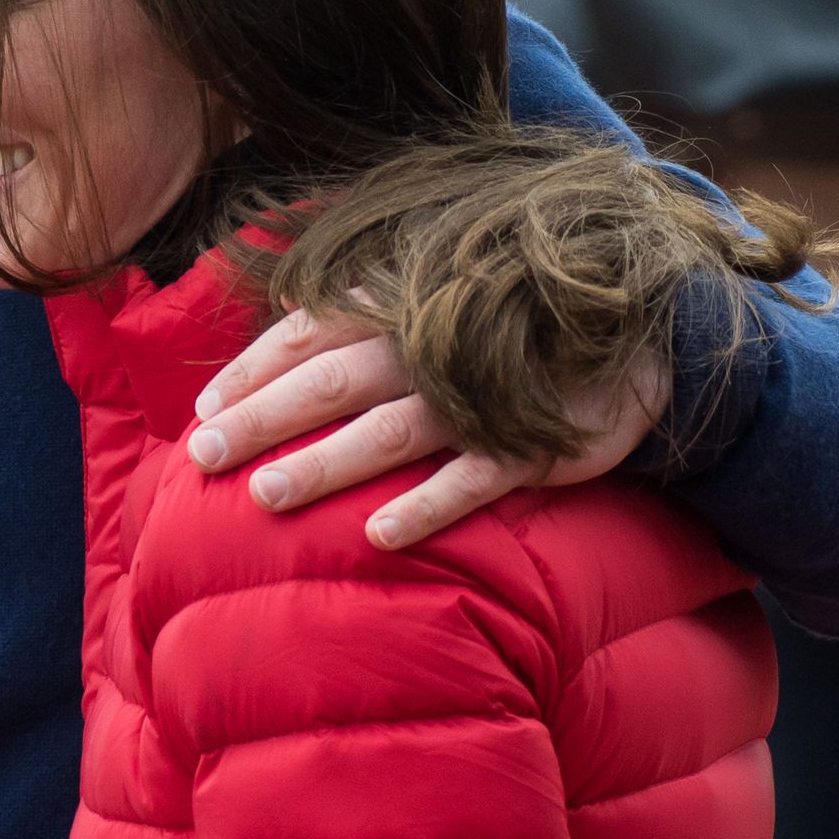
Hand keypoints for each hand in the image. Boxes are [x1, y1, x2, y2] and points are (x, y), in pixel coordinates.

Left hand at [187, 309, 669, 549]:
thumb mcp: (437, 302)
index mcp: (403, 307)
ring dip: (325, 464)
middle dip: (263, 418)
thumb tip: (279, 342)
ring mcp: (481, 399)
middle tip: (203, 455)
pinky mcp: (530, 445)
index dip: (252, 370)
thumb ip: (364, 318)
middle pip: (332, 381)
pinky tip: (380, 535)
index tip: (202, 410)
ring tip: (265, 495)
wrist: (636, 338)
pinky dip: (426, 506)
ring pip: (389, 431)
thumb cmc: (509, 328)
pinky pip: (472, 480)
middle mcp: (431, 348)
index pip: (310, 333)